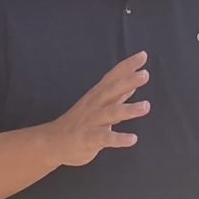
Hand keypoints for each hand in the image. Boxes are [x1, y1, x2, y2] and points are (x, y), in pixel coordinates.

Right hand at [49, 53, 151, 167]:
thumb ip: (116, 97)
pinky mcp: (89, 138)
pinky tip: (132, 139)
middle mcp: (94, 105)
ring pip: (110, 113)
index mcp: (97, 96)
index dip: (127, 66)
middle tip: (144, 74)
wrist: (53, 142)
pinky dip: (118, 138)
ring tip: (146, 106)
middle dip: (127, 81)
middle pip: (111, 90)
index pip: (112, 77)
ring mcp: (91, 121)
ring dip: (128, 109)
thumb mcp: (98, 106)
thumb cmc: (79, 123)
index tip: (142, 55)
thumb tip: (131, 86)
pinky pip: (105, 138)